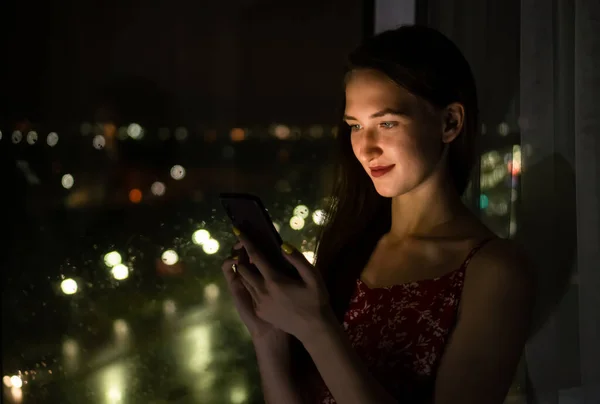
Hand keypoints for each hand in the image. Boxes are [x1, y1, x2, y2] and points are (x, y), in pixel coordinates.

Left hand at [233, 227, 334, 342]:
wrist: (313, 330)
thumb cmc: (316, 301)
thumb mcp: (313, 277)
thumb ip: (297, 259)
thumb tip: (282, 246)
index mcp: (274, 280)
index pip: (254, 257)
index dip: (245, 242)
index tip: (236, 230)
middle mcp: (262, 291)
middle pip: (243, 270)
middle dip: (242, 258)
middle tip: (248, 250)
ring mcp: (259, 303)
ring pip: (245, 282)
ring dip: (247, 272)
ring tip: (255, 265)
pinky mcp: (260, 311)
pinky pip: (251, 293)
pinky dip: (253, 285)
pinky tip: (264, 283)